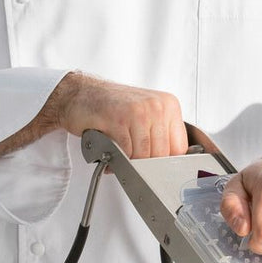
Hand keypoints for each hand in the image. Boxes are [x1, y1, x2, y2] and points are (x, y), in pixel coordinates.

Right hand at [47, 71, 188, 158]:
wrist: (81, 93)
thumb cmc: (112, 106)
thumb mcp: (145, 115)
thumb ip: (160, 135)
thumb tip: (169, 164)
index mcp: (168, 105)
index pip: (179, 148)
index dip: (166, 164)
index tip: (155, 169)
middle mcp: (157, 106)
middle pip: (161, 155)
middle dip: (144, 166)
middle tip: (133, 165)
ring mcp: (139, 111)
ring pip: (143, 156)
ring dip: (129, 163)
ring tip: (119, 156)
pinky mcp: (120, 119)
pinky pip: (125, 152)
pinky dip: (116, 159)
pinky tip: (109, 151)